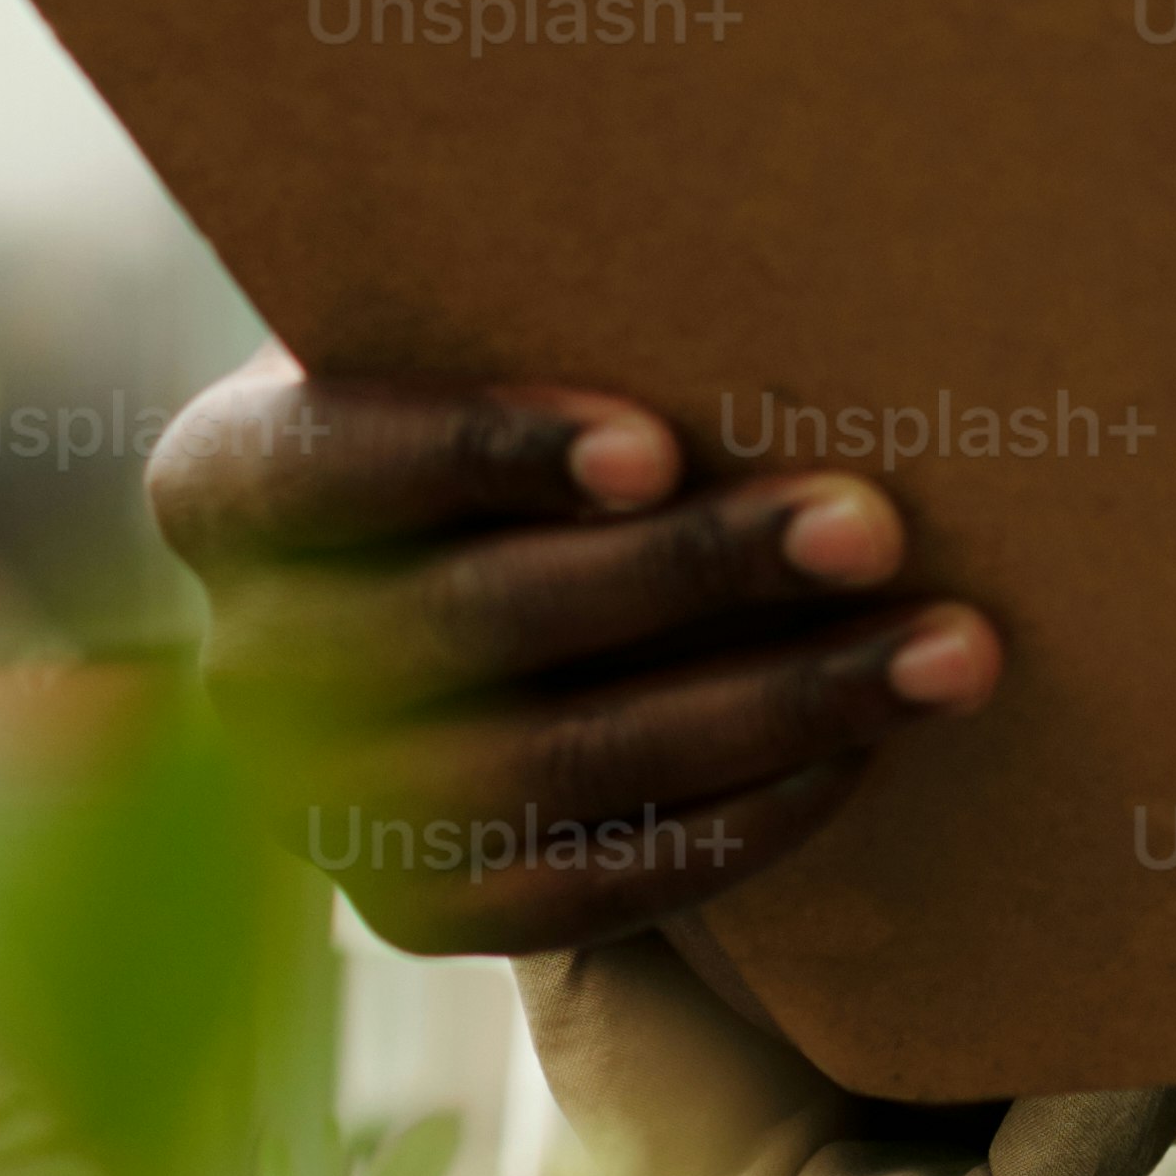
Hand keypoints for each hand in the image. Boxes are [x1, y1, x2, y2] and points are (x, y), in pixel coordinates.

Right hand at [144, 356, 995, 956]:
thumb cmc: (523, 422)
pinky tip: (867, 752)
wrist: (484, 577)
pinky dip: (740, 820)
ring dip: (768, 707)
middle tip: (871, 526)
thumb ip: (564, 316)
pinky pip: (590, 886)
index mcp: (231, 483)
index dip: (493, 452)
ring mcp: (322, 802)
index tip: (655, 447)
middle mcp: (247, 657)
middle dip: (691, 574)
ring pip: (550, 767)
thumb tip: (769, 266)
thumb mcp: (490, 341)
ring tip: (945, 652)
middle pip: (474, 621)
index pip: (342, 460)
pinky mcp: (420, 909)